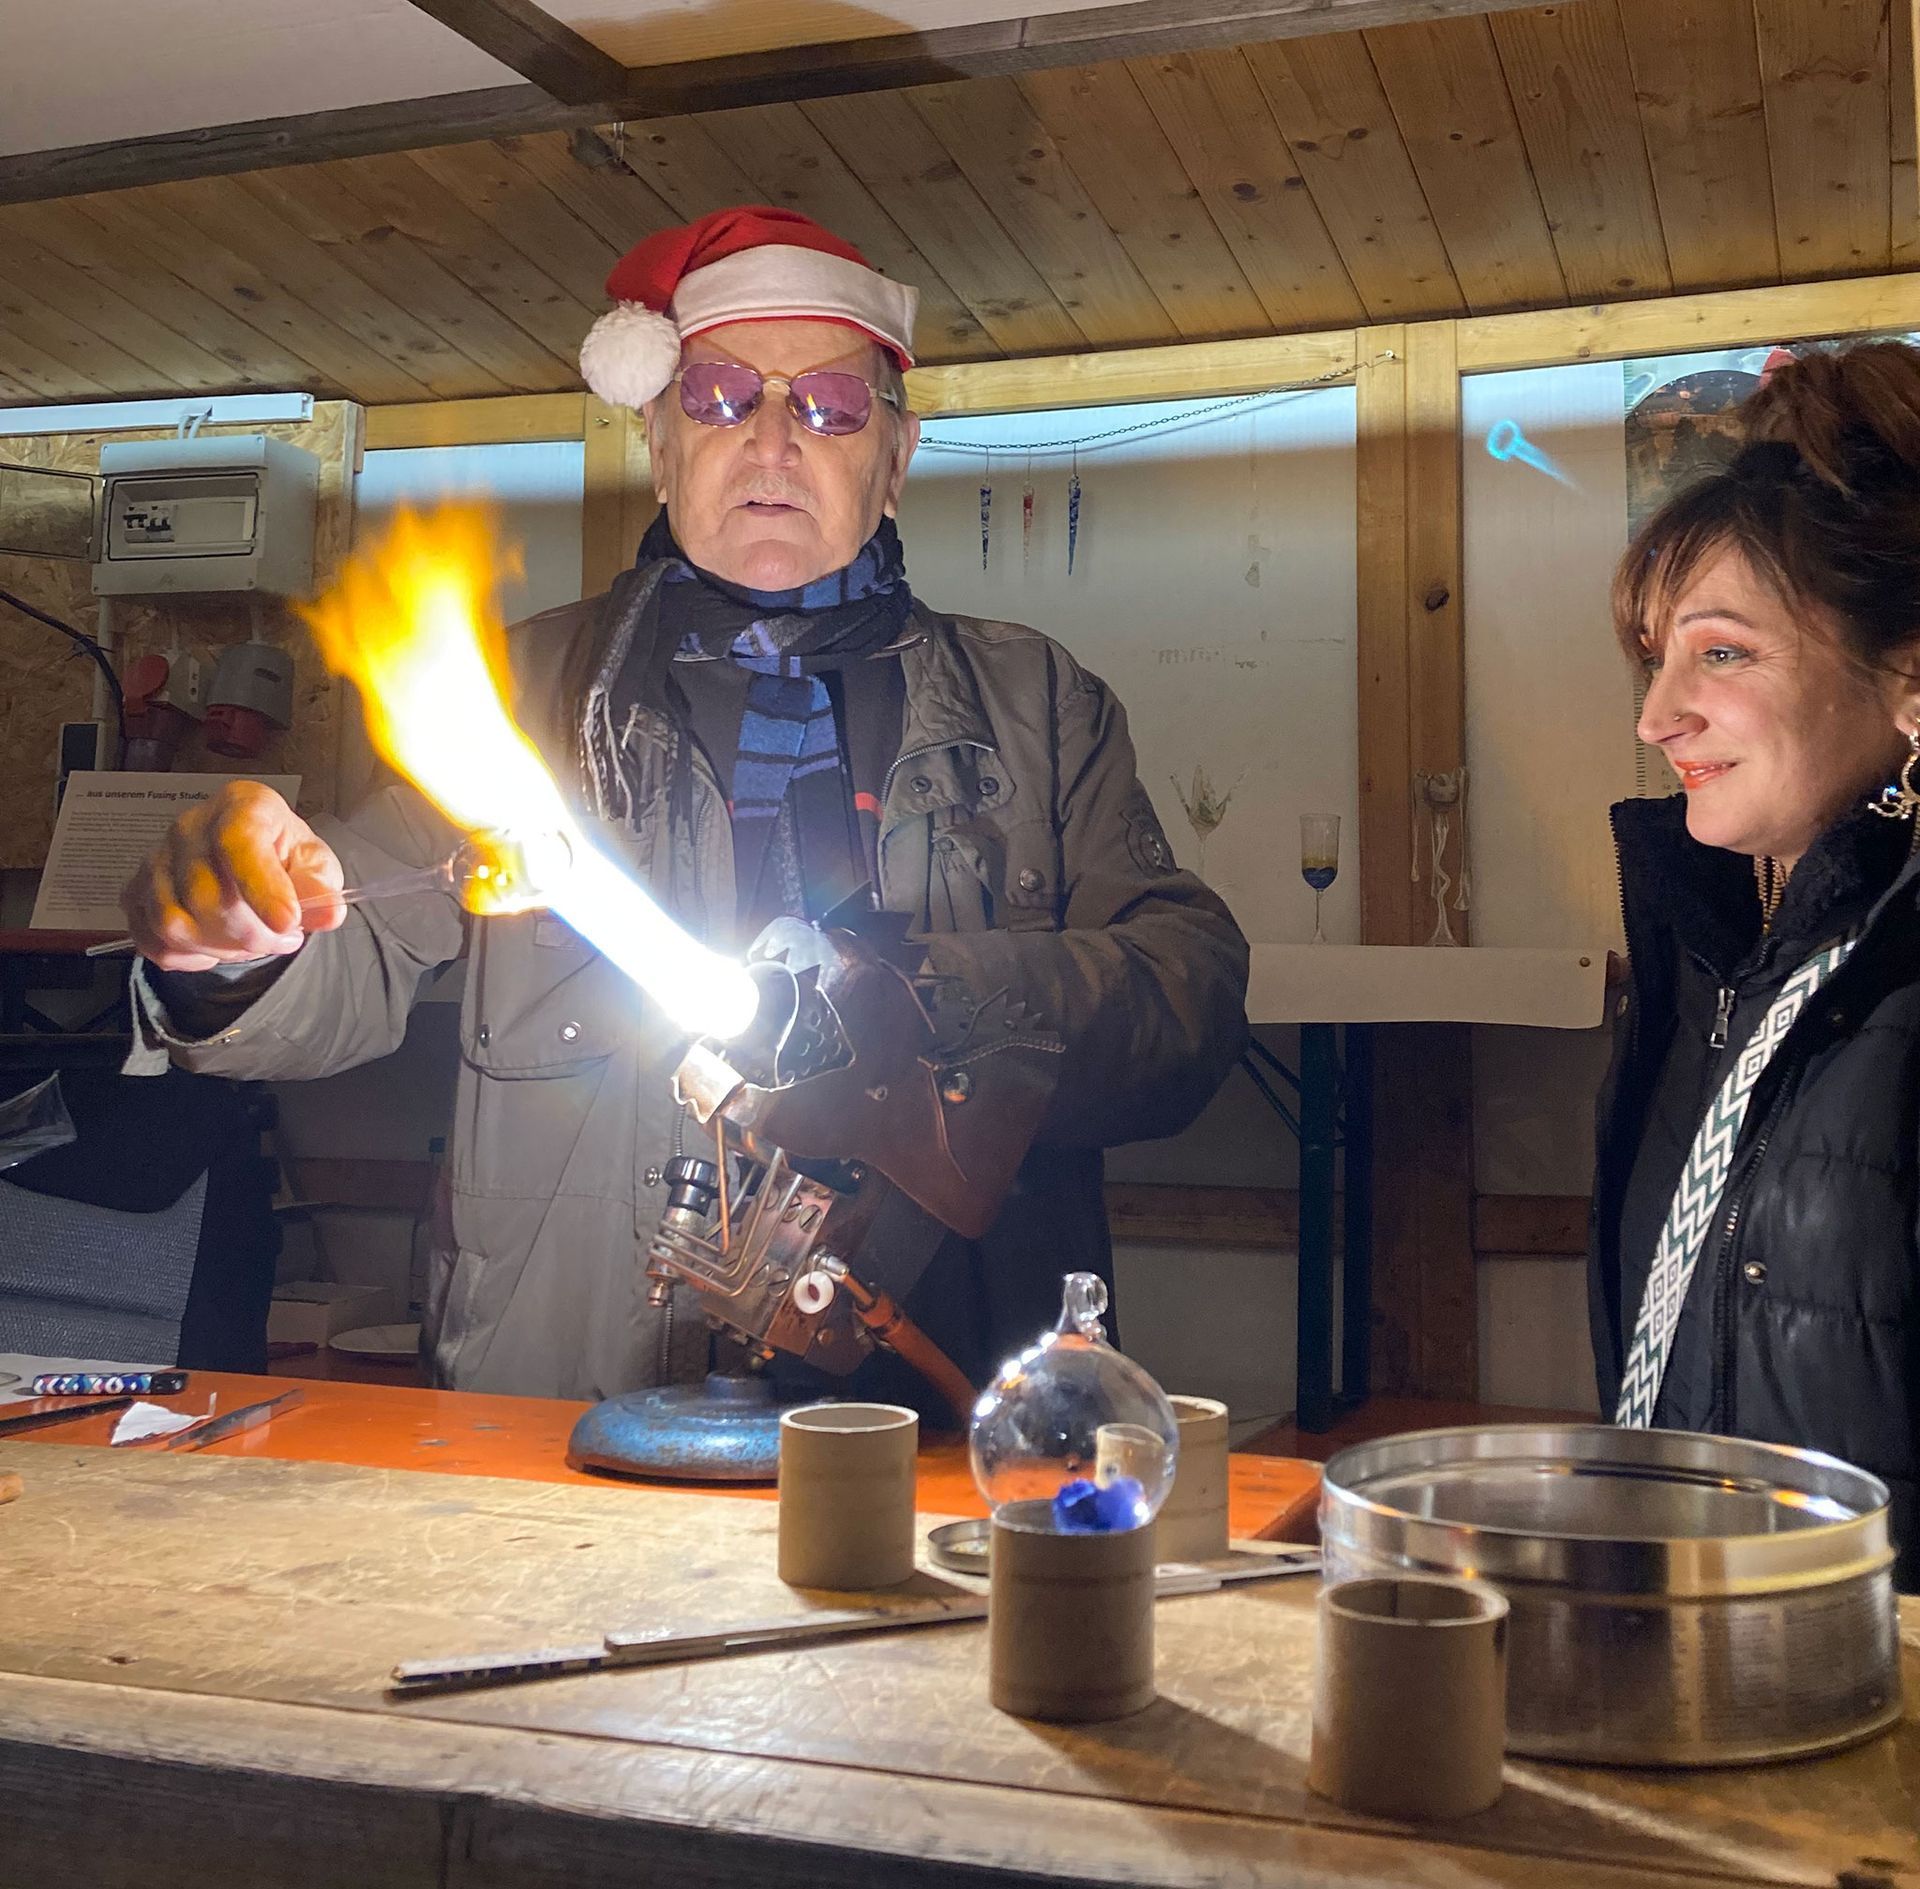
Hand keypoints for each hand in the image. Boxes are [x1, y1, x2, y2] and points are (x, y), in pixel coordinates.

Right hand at [122, 781, 345, 970]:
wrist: (247, 858)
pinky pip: (153, 940)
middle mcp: (190, 827)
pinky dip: (188, 957)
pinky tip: (215, 948)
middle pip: (205, 895)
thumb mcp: (314, 863)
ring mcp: (156, 859)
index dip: (262, 887)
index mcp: (241, 806)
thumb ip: (321, 886)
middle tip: (284, 938)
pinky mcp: (136, 891)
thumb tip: (329, 913)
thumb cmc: (282, 856)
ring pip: (174, 923)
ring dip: (221, 949)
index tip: (287, 922)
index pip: (238, 843)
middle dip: (253, 934)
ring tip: (254, 942)